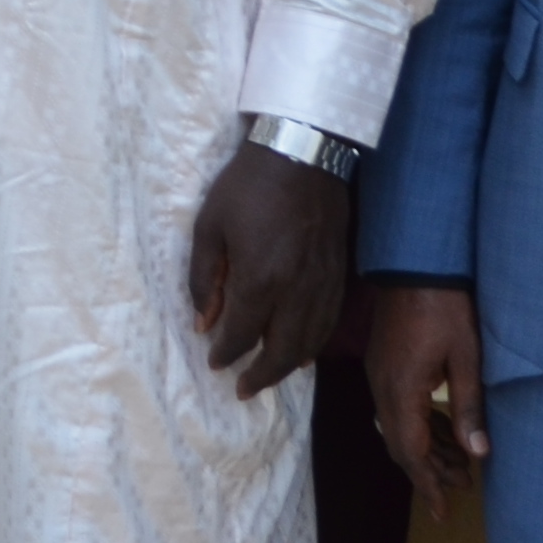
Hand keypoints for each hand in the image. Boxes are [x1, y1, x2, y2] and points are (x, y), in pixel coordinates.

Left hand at [186, 143, 351, 398]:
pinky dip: (314, 345)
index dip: (226, 354)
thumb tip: (203, 323)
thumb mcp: (209, 227)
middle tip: (242, 390)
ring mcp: (322, 285)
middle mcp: (295, 292)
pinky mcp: (339, 275)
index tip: (215, 364)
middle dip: (260, 376)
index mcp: (260, 280)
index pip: (242, 335)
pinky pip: (328, 324)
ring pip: (309, 343)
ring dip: (287, 367)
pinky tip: (302, 353)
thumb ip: (203, 279)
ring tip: (269, 378)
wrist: (303, 152)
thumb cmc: (247, 186)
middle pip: (280, 351)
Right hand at [366, 281, 489, 511]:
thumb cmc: (446, 307)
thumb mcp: (466, 356)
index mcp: (401, 391)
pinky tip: (442, 429)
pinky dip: (419, 425)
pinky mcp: (385, 364)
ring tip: (459, 464)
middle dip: (430, 471)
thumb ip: (468, 406)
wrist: (417, 263)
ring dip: (426, 449)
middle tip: (462, 488)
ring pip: (398, 428)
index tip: (443, 512)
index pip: (411, 452)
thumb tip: (477, 454)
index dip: (428, 485)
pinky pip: (397, 408)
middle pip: (401, 445)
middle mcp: (383, 388)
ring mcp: (380, 375)